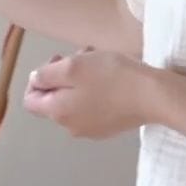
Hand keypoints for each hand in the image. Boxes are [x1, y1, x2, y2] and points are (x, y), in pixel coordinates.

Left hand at [24, 50, 163, 139]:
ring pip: (75, 100)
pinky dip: (96, 91)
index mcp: (58, 112)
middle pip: (55, 98)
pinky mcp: (110, 127)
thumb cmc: (112, 77)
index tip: (59, 61)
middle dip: (64, 75)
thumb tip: (36, 81)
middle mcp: (71, 126)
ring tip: (101, 62)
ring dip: (82, 80)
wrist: (154, 96)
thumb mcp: (73, 67)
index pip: (31, 100)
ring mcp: (92, 129)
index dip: (38, 78)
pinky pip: (93, 107)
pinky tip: (113, 79)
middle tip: (83, 56)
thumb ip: (46, 74)